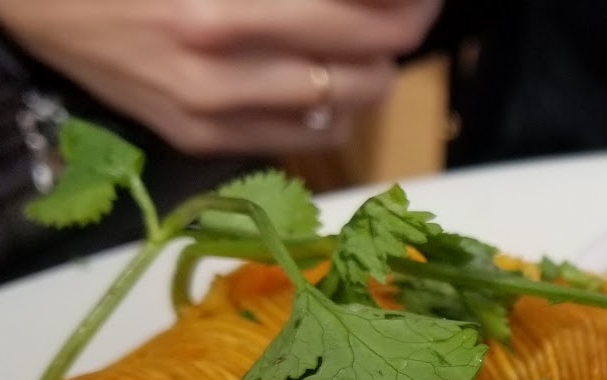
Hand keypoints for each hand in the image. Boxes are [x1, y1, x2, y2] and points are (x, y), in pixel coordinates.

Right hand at [0, 0, 441, 154]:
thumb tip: (375, 0)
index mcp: (226, 6)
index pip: (364, 18)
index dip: (410, 4)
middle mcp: (222, 65)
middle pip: (370, 66)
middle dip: (399, 34)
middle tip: (405, 10)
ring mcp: (209, 111)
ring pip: (343, 109)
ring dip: (370, 74)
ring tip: (364, 44)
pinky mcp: (197, 138)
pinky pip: (299, 136)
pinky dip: (327, 109)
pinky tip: (321, 78)